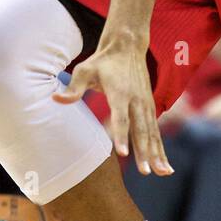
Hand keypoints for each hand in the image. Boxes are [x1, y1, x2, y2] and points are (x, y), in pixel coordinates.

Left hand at [53, 35, 172, 175]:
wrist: (127, 47)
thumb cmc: (102, 61)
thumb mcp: (84, 70)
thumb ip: (73, 87)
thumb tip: (55, 99)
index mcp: (120, 92)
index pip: (121, 117)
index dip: (121, 135)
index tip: (123, 154)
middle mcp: (136, 100)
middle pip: (140, 130)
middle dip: (144, 152)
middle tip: (145, 172)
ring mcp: (146, 105)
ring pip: (152, 134)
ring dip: (157, 154)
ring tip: (163, 174)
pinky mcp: (150, 108)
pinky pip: (156, 133)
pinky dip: (161, 150)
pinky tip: (165, 168)